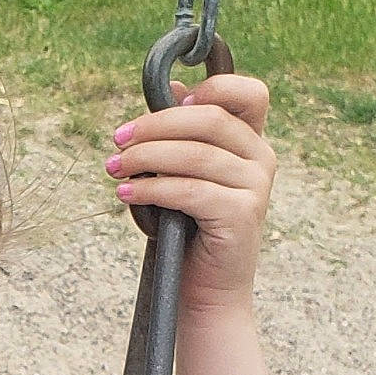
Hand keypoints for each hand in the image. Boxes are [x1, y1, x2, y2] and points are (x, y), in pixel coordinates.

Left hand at [105, 75, 276, 306]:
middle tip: (118, 140)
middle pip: (209, 118)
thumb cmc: (188, 227)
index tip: (169, 99)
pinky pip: (189, 190)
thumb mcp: (182, 172)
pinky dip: (151, 190)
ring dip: (145, 158)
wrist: (204, 288)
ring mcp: (256, 186)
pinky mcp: (242, 214)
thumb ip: (180, 133)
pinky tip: (125, 195)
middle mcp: (261, 158)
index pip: (249, 93)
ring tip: (114, 168)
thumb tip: (171, 87)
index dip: (211, 86)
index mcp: (251, 140)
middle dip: (155, 125)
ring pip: (195, 154)